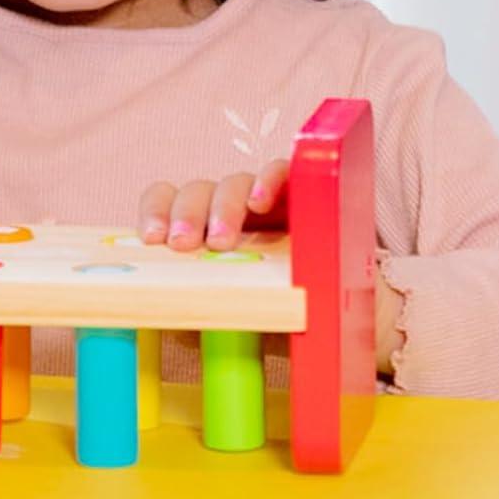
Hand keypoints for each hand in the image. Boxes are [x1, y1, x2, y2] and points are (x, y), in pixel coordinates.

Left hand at [136, 163, 404, 377]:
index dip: (156, 213)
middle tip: (182, 244)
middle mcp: (230, 206)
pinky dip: (269, 179)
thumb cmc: (281, 303)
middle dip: (186, 215)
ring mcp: (265, 196)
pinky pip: (282, 172)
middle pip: (198, 191)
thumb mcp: (239, 310)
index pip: (168, 200)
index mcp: (203, 225)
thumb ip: (204, 312)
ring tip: (221, 241)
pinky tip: (261, 201)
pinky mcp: (301, 191)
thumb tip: (165, 327)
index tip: (151, 239)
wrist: (347, 302)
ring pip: (234, 183)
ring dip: (224, 208)